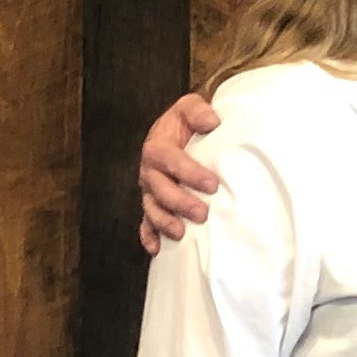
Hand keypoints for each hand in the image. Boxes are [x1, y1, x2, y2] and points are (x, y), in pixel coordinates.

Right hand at [137, 90, 222, 251]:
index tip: (212, 184)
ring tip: (180, 233)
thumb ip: (197, 111)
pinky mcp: (151, 204)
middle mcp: (149, 170)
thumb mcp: (189, 107)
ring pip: (151, 208)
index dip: (189, 172)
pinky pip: (145, 223)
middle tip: (202, 213)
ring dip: (164, 222)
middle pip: (159, 189)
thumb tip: (212, 122)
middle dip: (179, 202)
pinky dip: (148, 236)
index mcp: (158, 146)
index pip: (169, 159)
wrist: (174, 132)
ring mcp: (149, 190)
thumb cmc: (185, 123)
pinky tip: (156, 249)